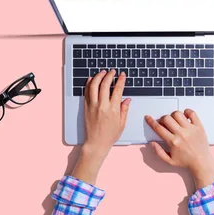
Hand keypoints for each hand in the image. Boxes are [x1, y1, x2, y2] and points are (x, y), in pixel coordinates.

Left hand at [71, 69, 129, 183]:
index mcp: (113, 109)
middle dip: (110, 75)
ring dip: (98, 76)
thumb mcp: (122, 123)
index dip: (120, 80)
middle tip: (112, 71)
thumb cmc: (109, 135)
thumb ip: (124, 110)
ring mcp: (93, 106)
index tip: (122, 75)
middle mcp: (102, 105)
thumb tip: (127, 99)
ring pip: (94, 86)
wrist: (96, 143)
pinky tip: (92, 79)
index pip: (118, 90)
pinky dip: (89, 84)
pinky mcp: (86, 107)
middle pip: (105, 84)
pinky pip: (86, 92)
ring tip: (102, 72)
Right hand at [145, 110, 213, 188]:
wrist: (201, 162)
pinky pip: (192, 113)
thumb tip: (152, 143)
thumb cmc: (186, 161)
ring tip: (175, 120)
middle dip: (162, 119)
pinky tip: (185, 116)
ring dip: (173, 115)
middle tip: (164, 122)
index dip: (151, 121)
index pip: (158, 128)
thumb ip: (158, 152)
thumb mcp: (169, 161)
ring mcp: (190, 129)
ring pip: (178, 114)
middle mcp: (181, 134)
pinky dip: (187, 111)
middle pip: (167, 118)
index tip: (148, 117)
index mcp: (173, 142)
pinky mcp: (198, 126)